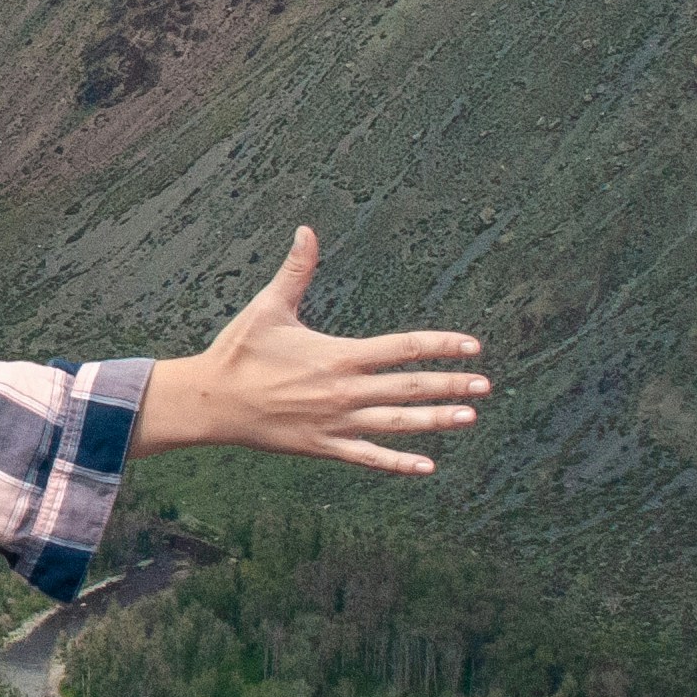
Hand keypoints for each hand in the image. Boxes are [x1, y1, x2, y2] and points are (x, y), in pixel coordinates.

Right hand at [133, 227, 484, 473]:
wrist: (211, 401)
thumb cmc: (238, 350)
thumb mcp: (268, 307)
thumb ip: (296, 271)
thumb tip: (306, 230)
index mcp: (338, 354)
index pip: (402, 348)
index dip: (440, 345)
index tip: (472, 346)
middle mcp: (344, 390)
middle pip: (409, 387)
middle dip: (450, 384)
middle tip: (485, 385)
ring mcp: (336, 421)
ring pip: (397, 423)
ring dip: (436, 421)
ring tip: (469, 417)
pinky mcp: (323, 446)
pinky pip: (368, 457)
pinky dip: (398, 463)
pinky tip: (427, 467)